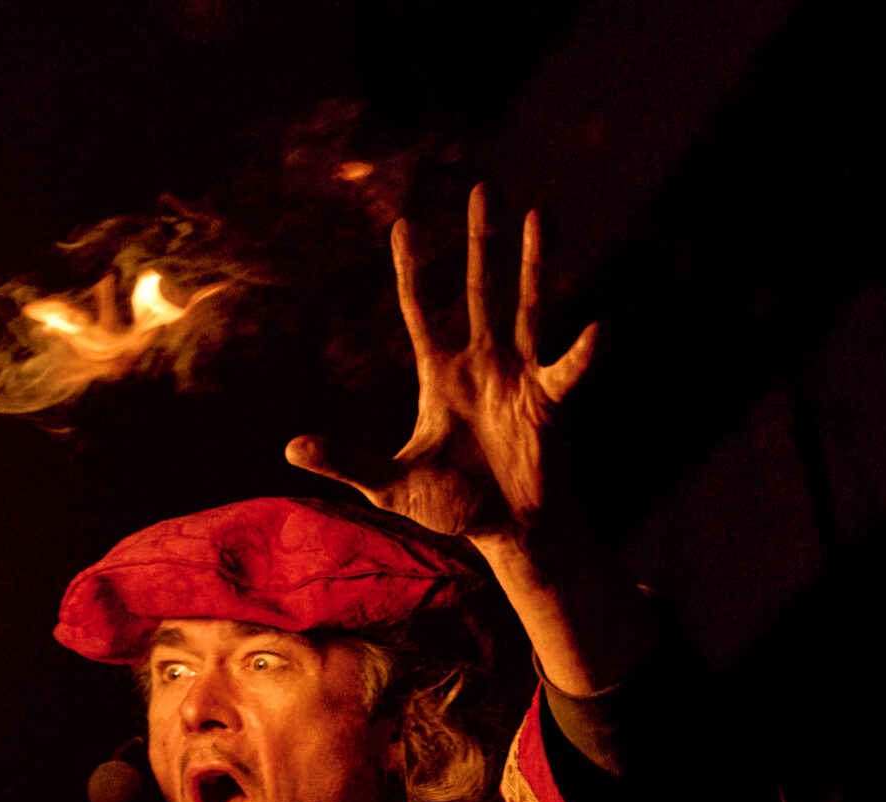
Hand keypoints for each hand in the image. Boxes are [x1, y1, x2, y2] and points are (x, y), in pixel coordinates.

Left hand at [287, 185, 596, 542]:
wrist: (506, 529)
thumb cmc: (452, 505)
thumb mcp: (389, 484)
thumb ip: (345, 461)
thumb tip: (290, 448)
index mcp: (440, 375)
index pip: (421, 310)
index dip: (413, 270)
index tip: (404, 225)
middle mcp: (481, 363)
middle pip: (479, 287)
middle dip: (480, 240)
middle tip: (483, 188)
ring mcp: (518, 376)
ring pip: (526, 305)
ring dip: (533, 262)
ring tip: (538, 214)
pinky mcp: (548, 401)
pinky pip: (566, 370)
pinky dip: (581, 353)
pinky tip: (595, 328)